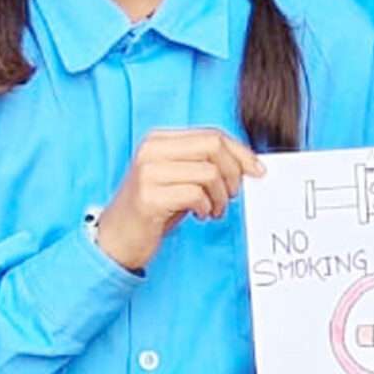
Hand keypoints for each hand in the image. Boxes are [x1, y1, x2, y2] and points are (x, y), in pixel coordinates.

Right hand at [92, 129, 262, 273]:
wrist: (115, 238)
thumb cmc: (153, 209)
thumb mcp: (177, 178)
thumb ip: (203, 164)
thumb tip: (247, 164)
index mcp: (159, 139)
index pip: (212, 134)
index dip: (240, 152)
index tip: (257, 171)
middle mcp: (152, 150)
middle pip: (213, 146)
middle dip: (234, 172)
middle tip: (232, 195)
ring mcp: (148, 172)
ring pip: (208, 172)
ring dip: (221, 196)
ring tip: (214, 210)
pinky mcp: (149, 196)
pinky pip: (195, 194)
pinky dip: (206, 207)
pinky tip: (200, 216)